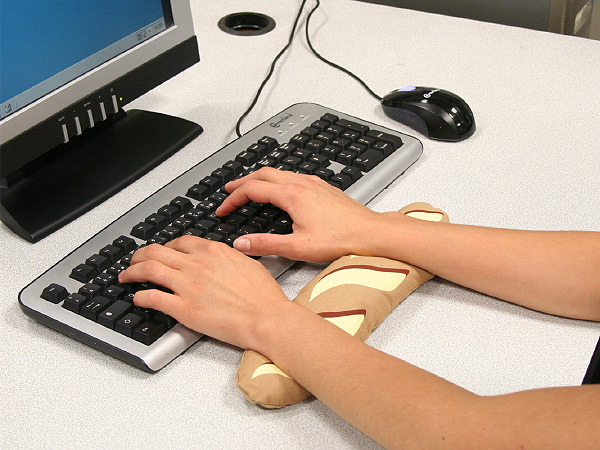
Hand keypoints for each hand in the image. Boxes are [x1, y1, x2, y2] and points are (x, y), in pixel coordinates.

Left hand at [118, 236, 289, 350]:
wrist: (267, 318)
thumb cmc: (264, 296)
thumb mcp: (249, 264)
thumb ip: (231, 257)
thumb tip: (226, 256)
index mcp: (213, 251)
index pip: (179, 242)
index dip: (165, 246)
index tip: (161, 251)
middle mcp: (196, 264)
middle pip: (156, 252)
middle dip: (140, 255)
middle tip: (133, 261)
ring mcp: (187, 285)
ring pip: (148, 270)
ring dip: (132, 272)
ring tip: (125, 276)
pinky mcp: (183, 309)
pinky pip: (152, 298)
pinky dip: (140, 297)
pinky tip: (138, 299)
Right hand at [216, 167, 380, 261]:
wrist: (371, 233)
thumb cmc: (341, 239)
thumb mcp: (298, 247)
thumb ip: (266, 244)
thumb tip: (242, 244)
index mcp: (292, 195)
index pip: (252, 190)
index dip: (233, 199)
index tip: (223, 209)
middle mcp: (302, 184)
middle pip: (263, 173)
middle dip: (242, 182)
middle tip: (228, 191)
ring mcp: (314, 183)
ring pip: (279, 172)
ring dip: (259, 178)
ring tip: (249, 188)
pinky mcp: (323, 188)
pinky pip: (293, 176)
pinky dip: (277, 180)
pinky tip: (280, 191)